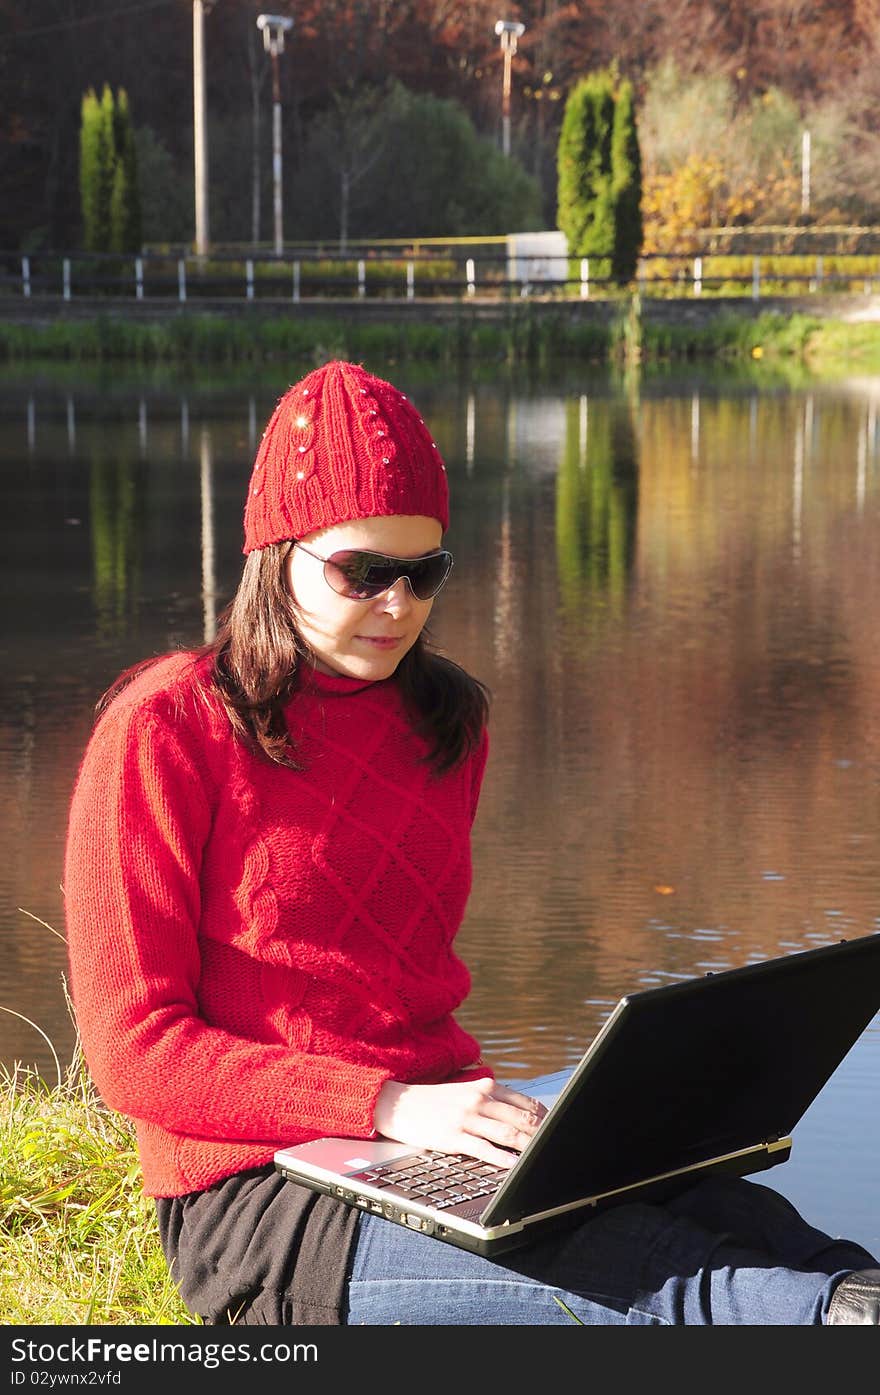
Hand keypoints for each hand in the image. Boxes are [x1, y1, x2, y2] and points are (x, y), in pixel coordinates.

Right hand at [373, 1076, 547, 1167]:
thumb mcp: (464, 1092)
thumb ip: (490, 1100)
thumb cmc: (433, 1102)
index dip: (545, 1118)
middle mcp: (479, 1099)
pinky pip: (484, 1149)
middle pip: (521, 1118)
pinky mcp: (453, 1136)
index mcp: (484, 1087)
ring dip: (528, 1147)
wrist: (398, 1103)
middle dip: (542, 1135)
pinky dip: (503, 1159)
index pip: (525, 1103)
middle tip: (557, 1146)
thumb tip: (519, 1116)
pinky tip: (514, 1167)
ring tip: (543, 1158)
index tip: (556, 1129)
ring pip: (507, 1134)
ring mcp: (466, 1118)